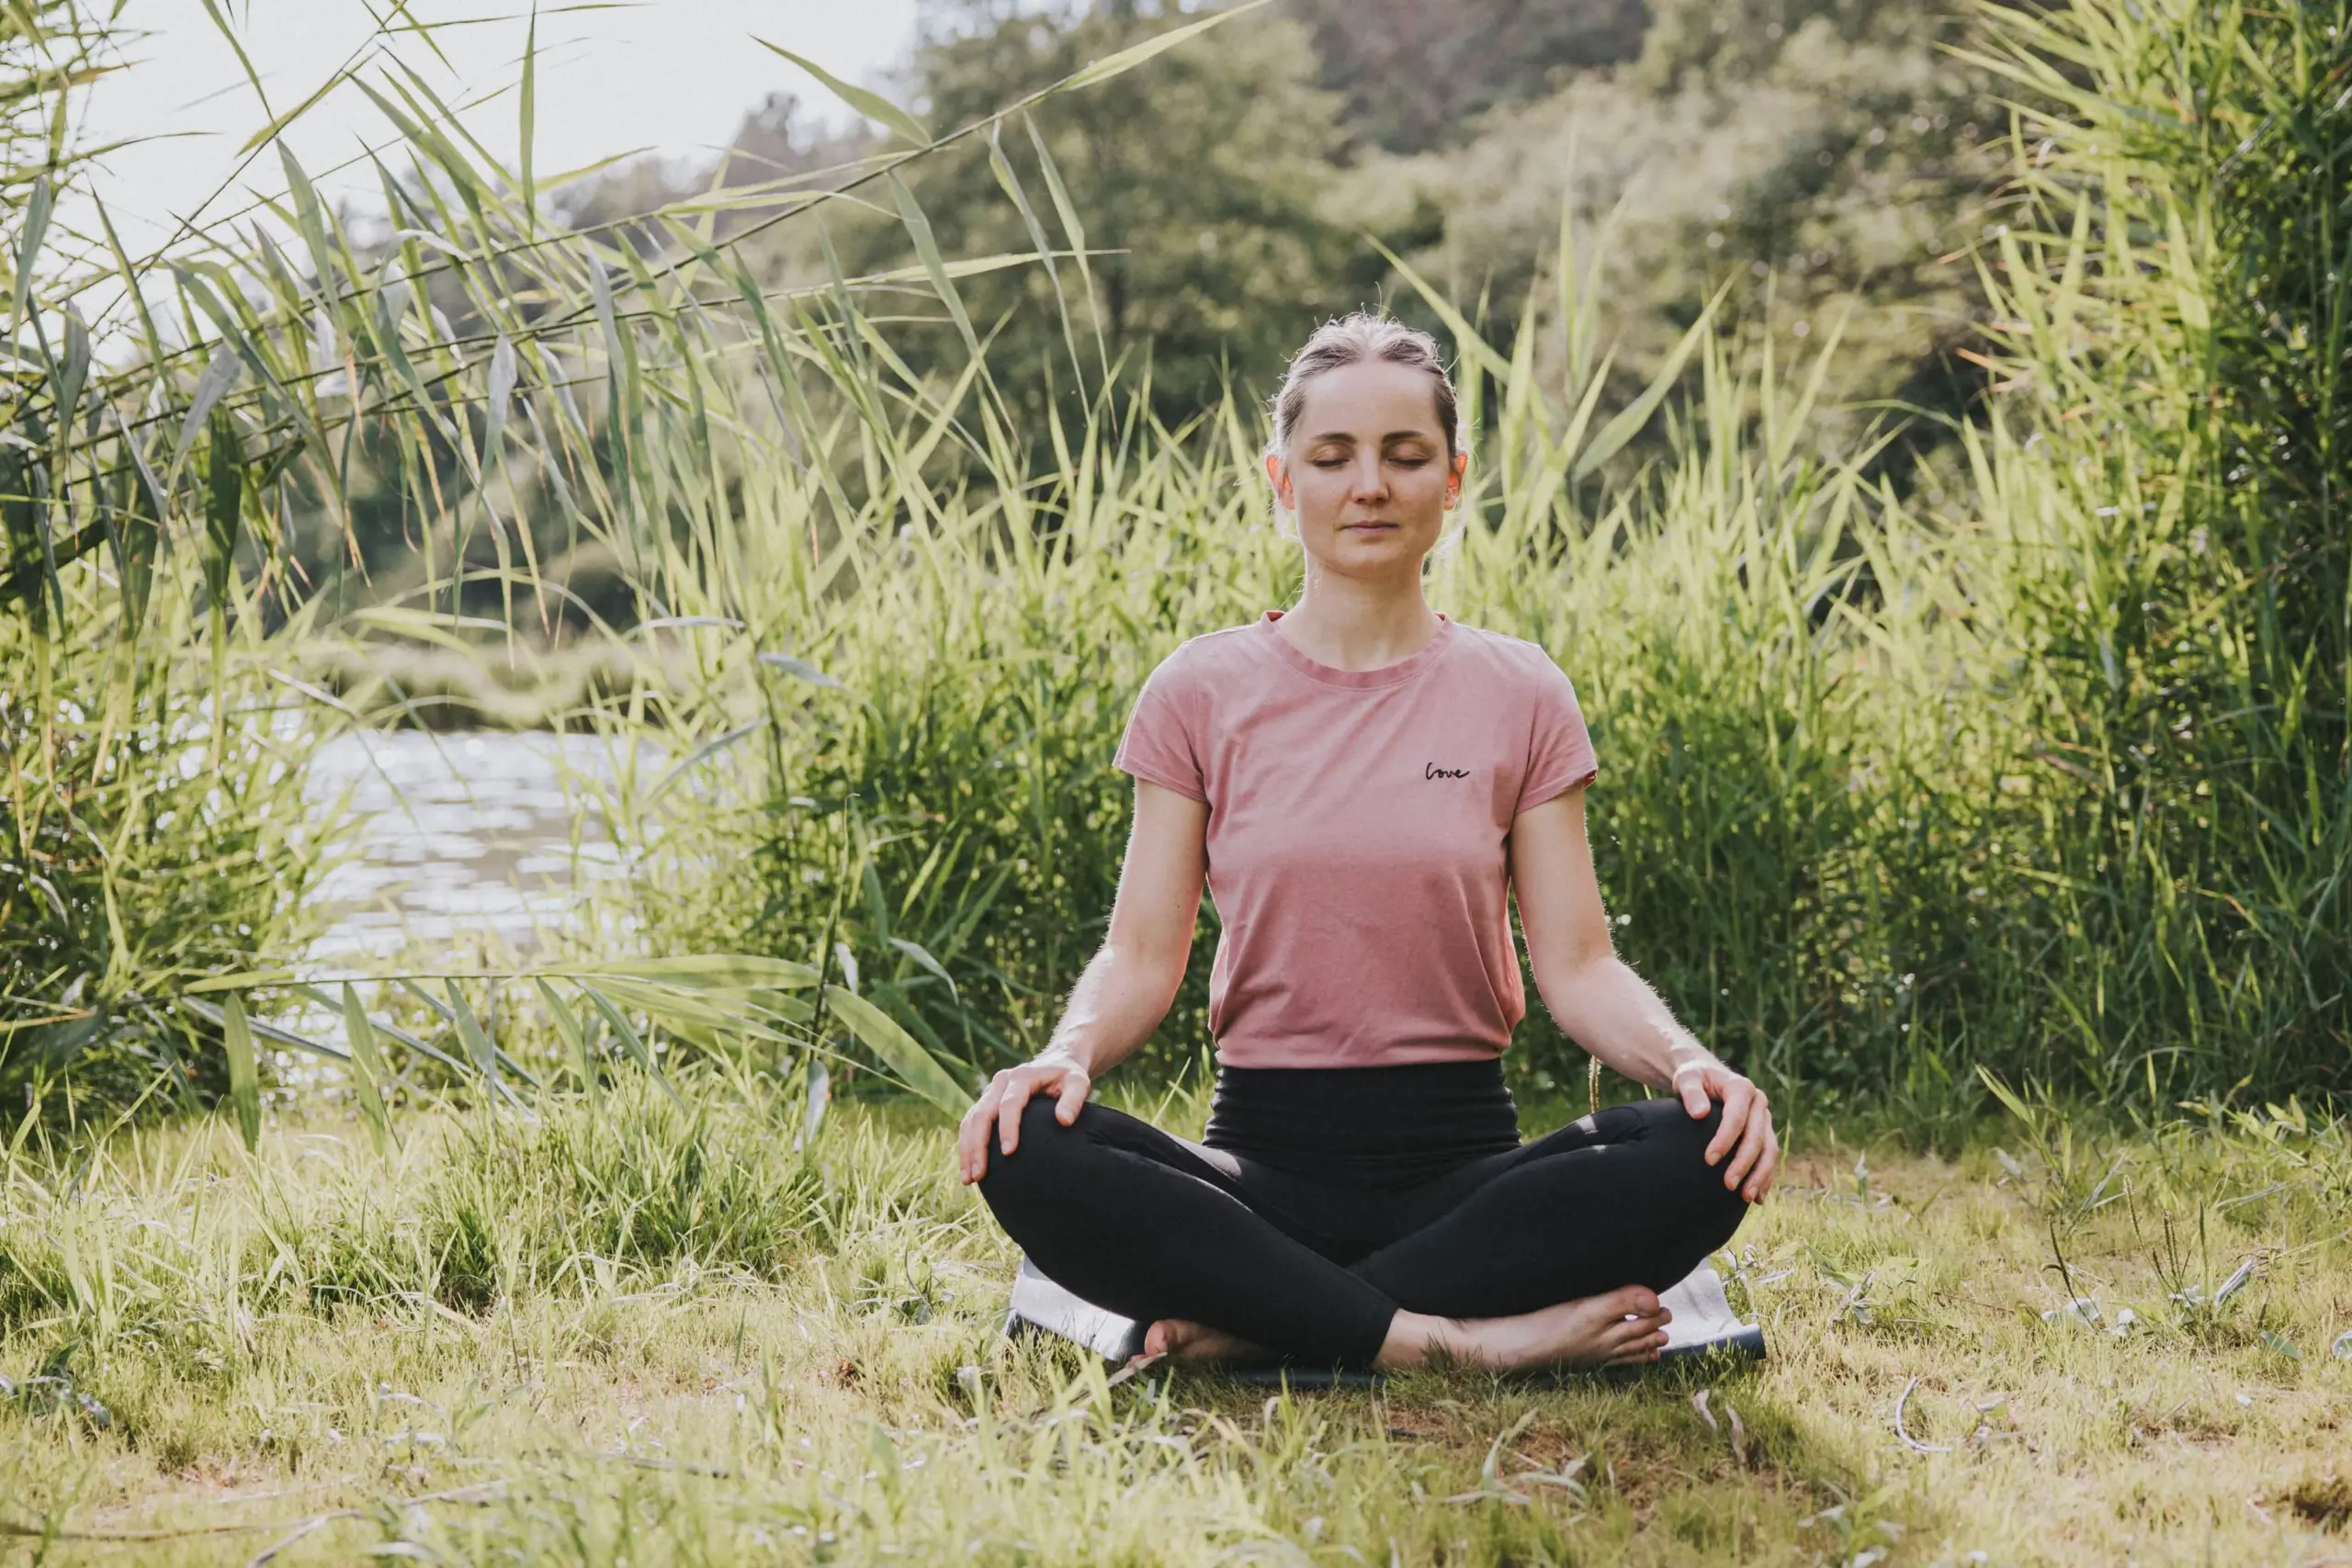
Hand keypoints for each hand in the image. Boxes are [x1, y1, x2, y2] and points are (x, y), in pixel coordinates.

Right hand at [956, 1054, 1091, 1183]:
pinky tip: (969, 1168)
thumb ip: (1073, 1100)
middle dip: (978, 1146)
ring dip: (967, 1149)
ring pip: (971, 1120)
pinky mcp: (987, 1102)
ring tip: (968, 1179)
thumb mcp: (1078, 1083)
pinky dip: (967, 1145)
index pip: (1009, 1103)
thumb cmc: (1069, 1077)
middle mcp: (1001, 1082)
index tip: (1009, 1153)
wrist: (1056, 1063)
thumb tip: (1064, 1121)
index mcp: (1021, 1076)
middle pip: (982, 1114)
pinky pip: (971, 1123)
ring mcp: (991, 1092)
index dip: (1008, 1128)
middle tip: (979, 1175)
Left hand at [1672, 1058, 1778, 1202]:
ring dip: (1760, 1175)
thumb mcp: (1687, 1079)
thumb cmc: (1694, 1078)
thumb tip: (1699, 1114)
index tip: (1708, 1160)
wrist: (1706, 1076)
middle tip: (1728, 1185)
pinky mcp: (1764, 1131)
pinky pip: (1769, 1156)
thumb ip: (1691, 1093)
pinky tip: (1758, 1197)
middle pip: (1756, 1137)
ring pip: (1769, 1149)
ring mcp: (1764, 1117)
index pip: (1736, 1117)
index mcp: (1741, 1087)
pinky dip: (1766, 1176)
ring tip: (1747, 1197)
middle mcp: (1758, 1102)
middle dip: (1743, 1163)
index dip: (1724, 1140)